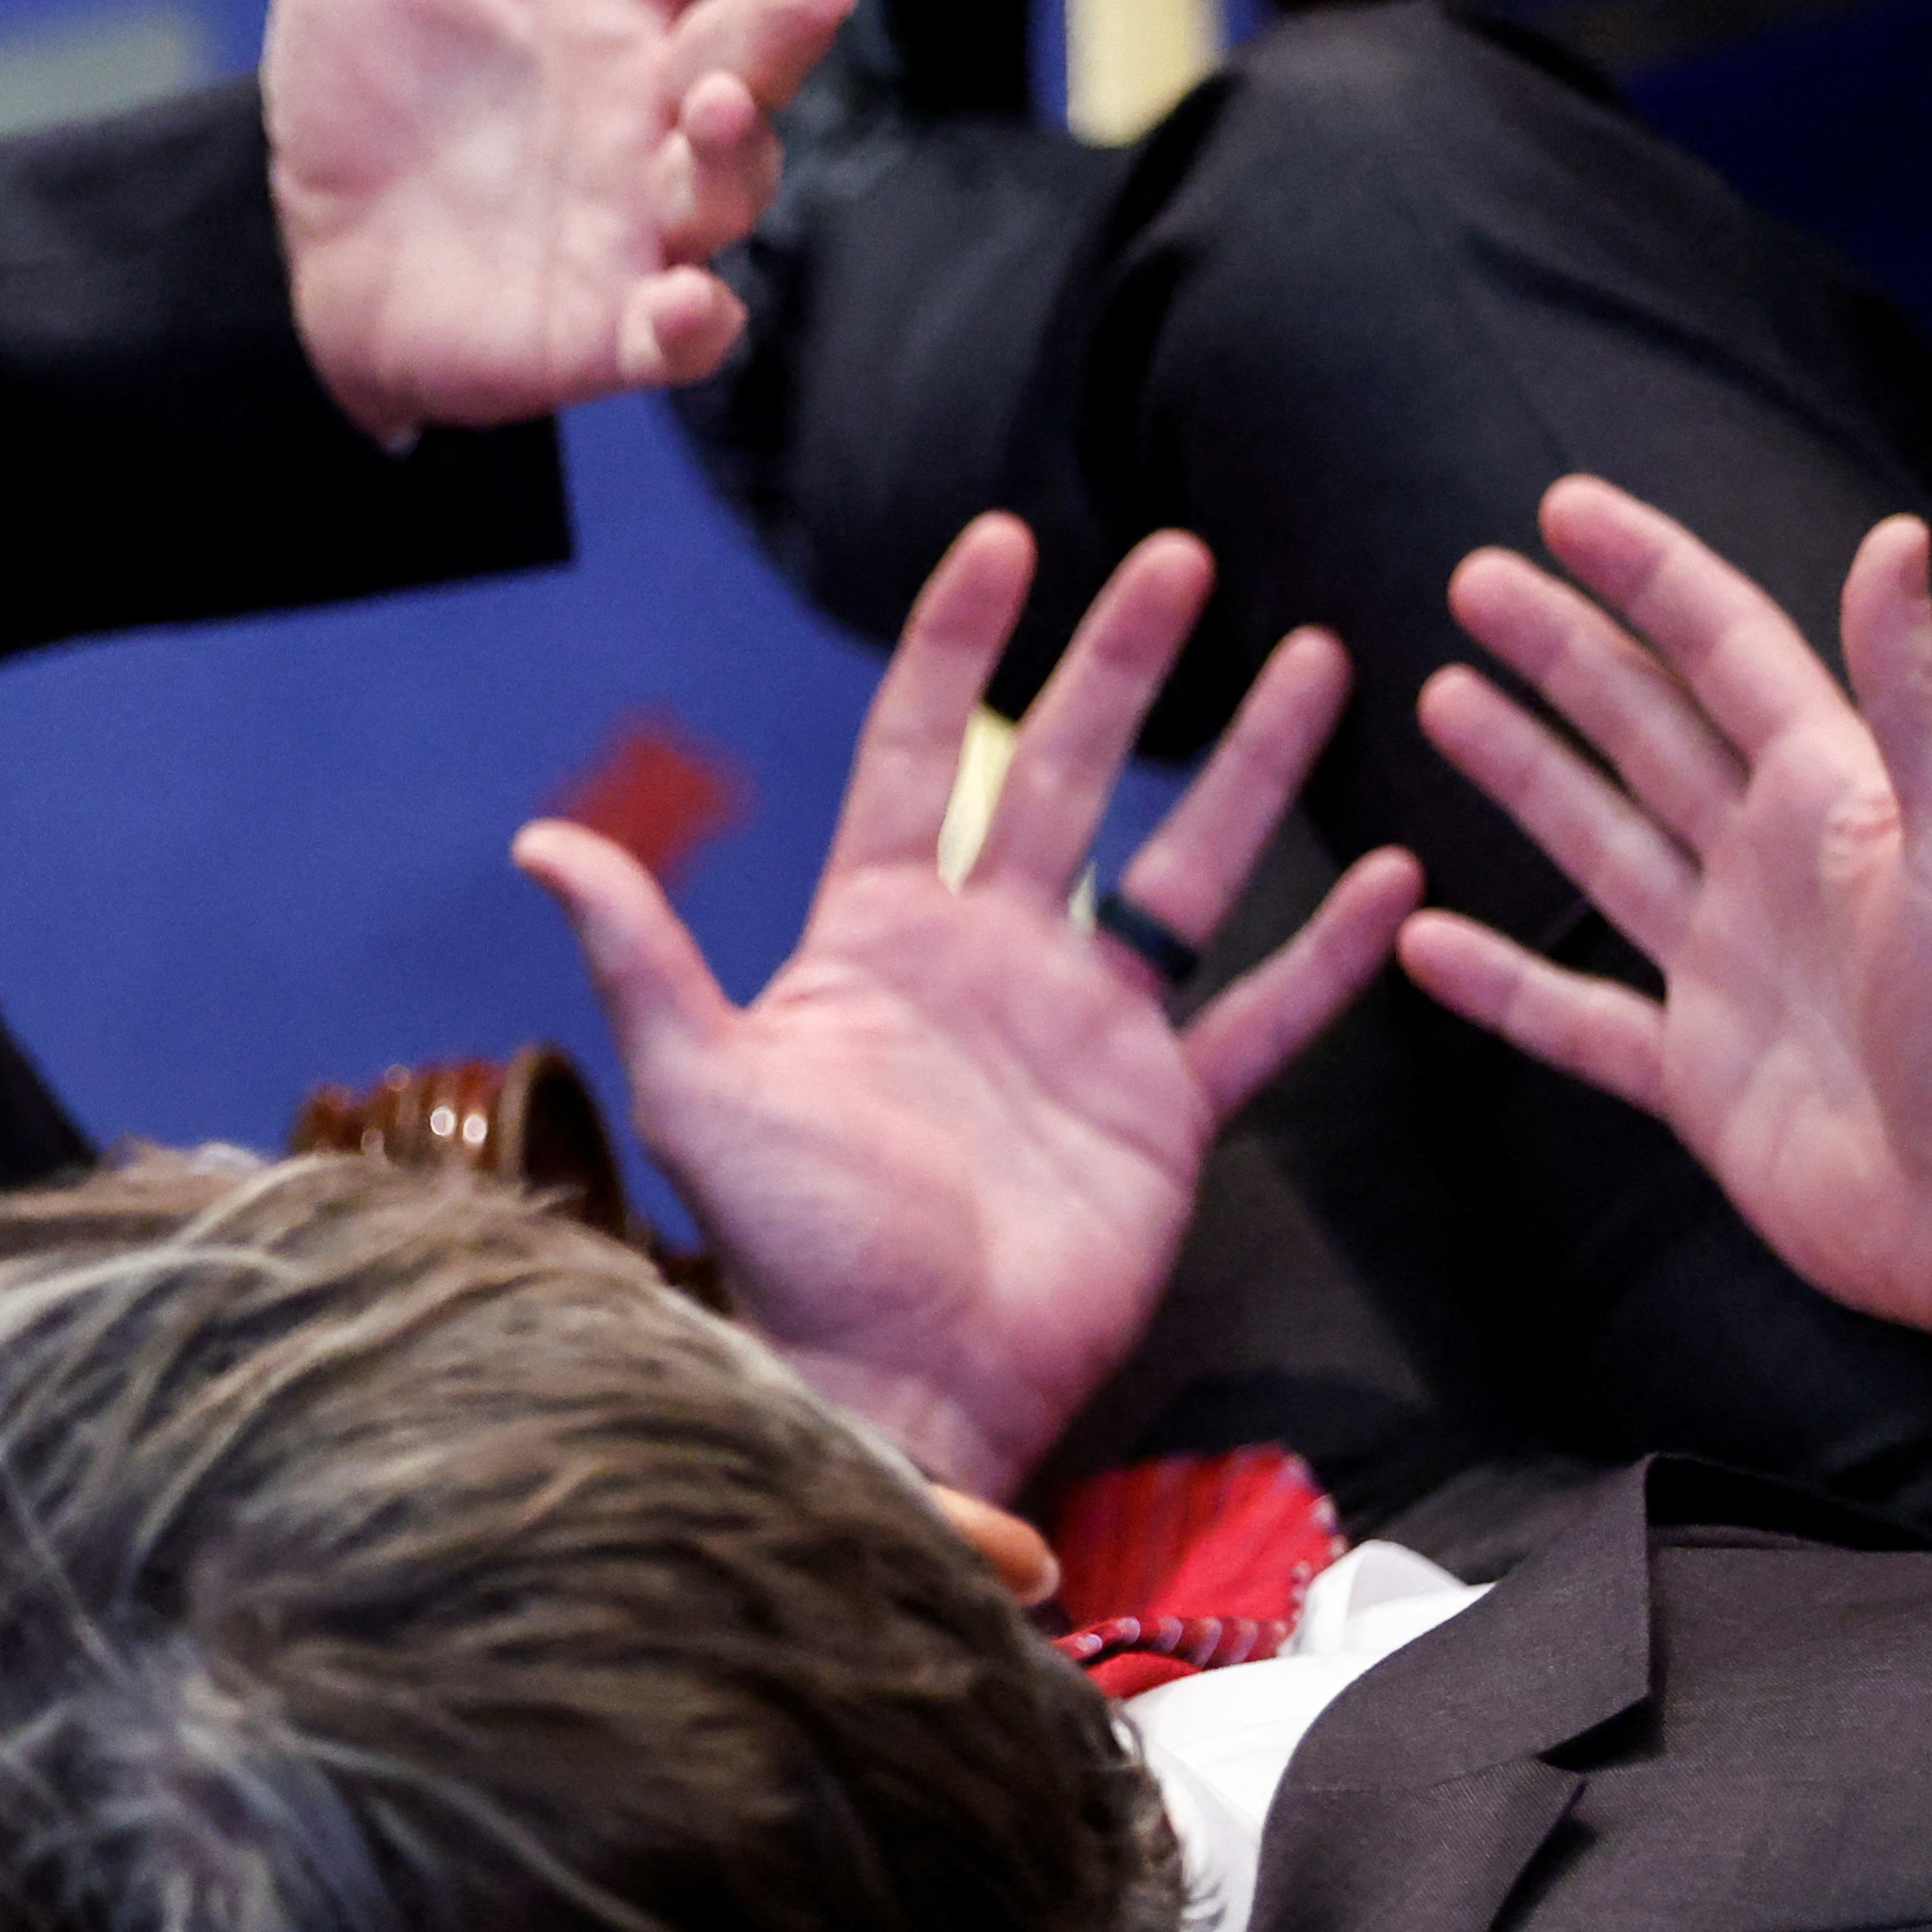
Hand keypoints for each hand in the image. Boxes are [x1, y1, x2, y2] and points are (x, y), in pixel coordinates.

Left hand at [265, 0, 859, 441]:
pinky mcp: (596, 329)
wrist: (303, 249)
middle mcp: (655, 98)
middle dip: (787, 15)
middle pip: (755, 43)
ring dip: (742, 150)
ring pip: (733, 183)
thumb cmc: (366, 82)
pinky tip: (684, 306)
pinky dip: (691, 325)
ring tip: (718, 110)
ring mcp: (638, 217)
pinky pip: (675, 333)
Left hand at [518, 519, 1414, 1493]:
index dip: (958, 648)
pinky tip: (1394, 870)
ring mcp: (1086, 1033)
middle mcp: (990, 963)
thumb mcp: (699, 1086)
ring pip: (1188, 868)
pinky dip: (1329, 953)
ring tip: (1320, 660)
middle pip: (1072, 777)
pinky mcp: (1166, 1115)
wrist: (896, 1388)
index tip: (1001, 544)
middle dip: (1124, 666)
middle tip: (1181, 559)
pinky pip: (1263, 1015)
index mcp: (876, 939)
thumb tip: (536, 841)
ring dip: (1253, 768)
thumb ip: (641, 955)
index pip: (922, 755)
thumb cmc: (788, 1248)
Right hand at [1401, 477, 1931, 1344]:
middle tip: (1472, 585)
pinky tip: (1421, 942)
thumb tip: (1894, 537)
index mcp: (1838, 798)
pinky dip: (1497, 981)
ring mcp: (1725, 968)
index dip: (1644, 575)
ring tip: (1443, 701)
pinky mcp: (1693, 1072)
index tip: (1560, 512)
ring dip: (1523, 773)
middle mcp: (1772, 867)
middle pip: (1644, 730)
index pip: (1724, 654)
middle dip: (1561, 651)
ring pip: (1598, 845)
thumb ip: (1917, 694)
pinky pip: (1572, 1015)